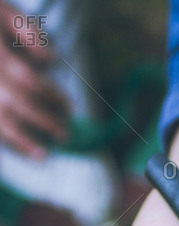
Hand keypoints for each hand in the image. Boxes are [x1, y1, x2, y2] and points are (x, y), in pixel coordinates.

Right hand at [0, 1, 68, 156]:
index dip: (53, 96)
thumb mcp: (5, 14)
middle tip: (65, 134)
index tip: (69, 108)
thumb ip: (27, 32)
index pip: (31, 81)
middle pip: (19, 104)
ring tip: (43, 155)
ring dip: (23, 141)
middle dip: (45, 121)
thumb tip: (50, 60)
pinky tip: (21, 152)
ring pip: (2, 121)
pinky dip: (8, 142)